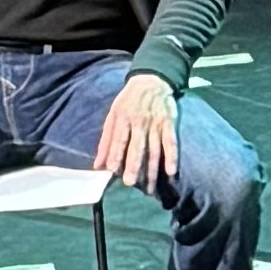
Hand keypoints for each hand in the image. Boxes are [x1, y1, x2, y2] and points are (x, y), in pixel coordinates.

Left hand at [94, 71, 180, 189]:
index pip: (119, 139)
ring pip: (154, 149)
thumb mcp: (113, 115)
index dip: (115, 154)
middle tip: (129, 182)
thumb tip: (97, 165)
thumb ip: (106, 141)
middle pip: (137, 146)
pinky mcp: (169, 123)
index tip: (112, 170)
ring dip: (151, 169)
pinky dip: (172, 156)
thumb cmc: (128, 101)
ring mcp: (156, 123)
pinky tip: (171, 171)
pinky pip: (171, 142)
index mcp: (123, 118)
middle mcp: (139, 121)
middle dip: (133, 164)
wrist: (151, 81)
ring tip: (148, 189)